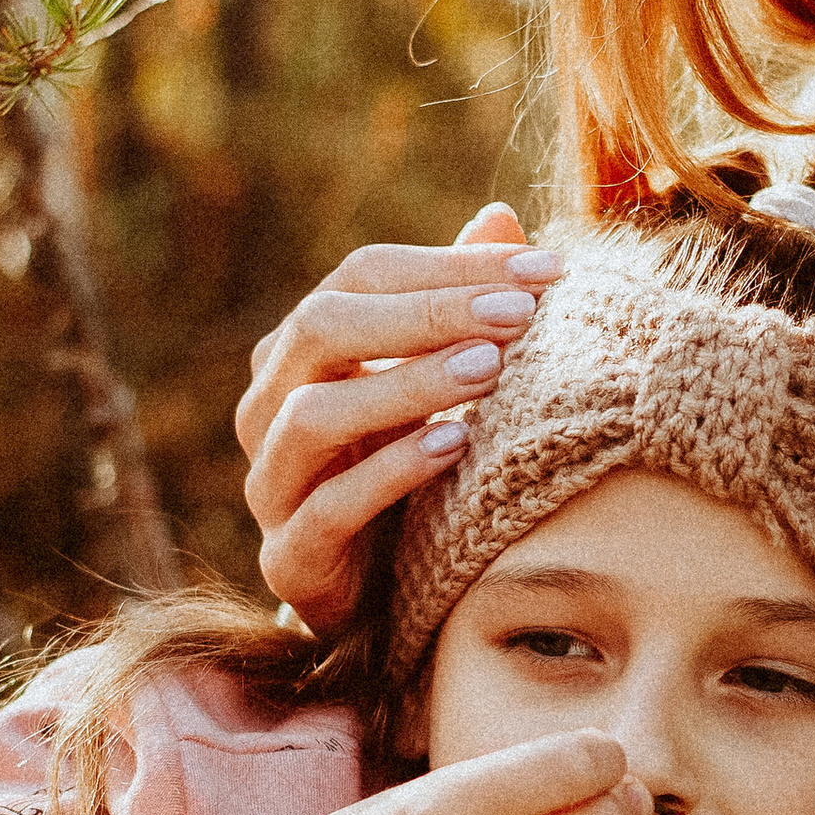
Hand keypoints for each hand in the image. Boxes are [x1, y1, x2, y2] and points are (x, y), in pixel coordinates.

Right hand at [238, 206, 563, 622]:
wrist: (381, 598)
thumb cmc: (412, 472)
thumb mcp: (440, 384)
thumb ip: (460, 305)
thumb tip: (501, 215)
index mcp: (301, 350)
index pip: (363, 276)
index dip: (452, 265)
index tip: (546, 268)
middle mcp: (268, 406)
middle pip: (322, 329)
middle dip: (426, 314)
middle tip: (519, 313)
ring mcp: (270, 484)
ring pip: (314, 417)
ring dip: (407, 385)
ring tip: (490, 369)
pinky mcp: (288, 559)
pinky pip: (327, 507)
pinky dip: (390, 472)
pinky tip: (454, 447)